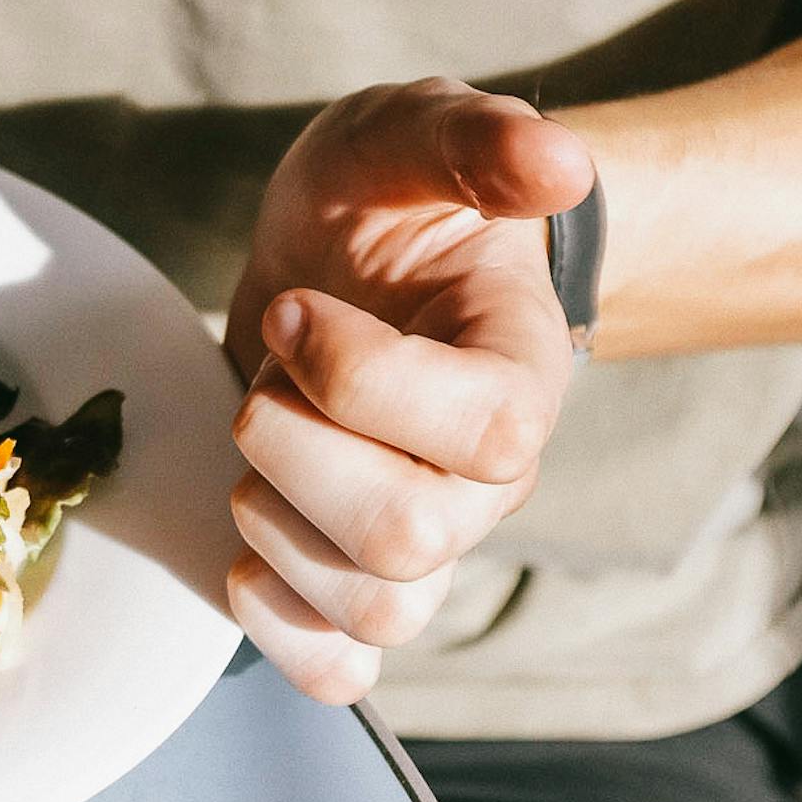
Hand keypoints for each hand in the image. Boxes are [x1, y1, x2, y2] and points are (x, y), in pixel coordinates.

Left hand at [222, 80, 595, 704]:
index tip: (296, 309)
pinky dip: (279, 633)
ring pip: (375, 611)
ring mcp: (427, 537)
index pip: (485, 431)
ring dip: (273, 527)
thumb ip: (479, 141)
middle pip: (410, 537)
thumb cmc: (397, 197)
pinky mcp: (353, 573)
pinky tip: (243, 555)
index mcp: (519, 372)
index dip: (364, 378)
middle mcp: (487, 479)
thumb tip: (558, 163)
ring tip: (261, 434)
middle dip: (293, 449)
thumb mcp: (415, 134)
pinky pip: (339, 668)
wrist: (361, 249)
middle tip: (265, 373)